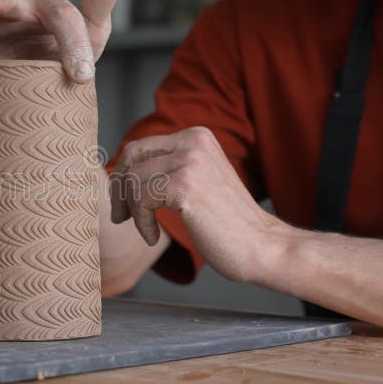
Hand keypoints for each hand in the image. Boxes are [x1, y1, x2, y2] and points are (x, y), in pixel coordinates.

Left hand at [109, 127, 286, 282]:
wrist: (263, 246)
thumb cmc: (227, 223)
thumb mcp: (198, 181)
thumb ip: (170, 168)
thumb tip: (122, 171)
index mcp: (196, 137)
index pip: (140, 147)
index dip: (123, 175)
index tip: (122, 204)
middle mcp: (193, 141)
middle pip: (131, 158)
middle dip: (119, 189)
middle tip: (120, 217)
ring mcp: (190, 161)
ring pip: (133, 180)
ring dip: (133, 211)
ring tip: (148, 231)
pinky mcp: (185, 185)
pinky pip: (141, 199)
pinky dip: (142, 223)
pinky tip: (153, 237)